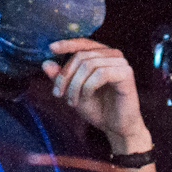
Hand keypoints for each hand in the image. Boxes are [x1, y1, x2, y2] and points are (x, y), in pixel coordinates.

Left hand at [42, 38, 151, 152]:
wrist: (116, 127)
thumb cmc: (98, 108)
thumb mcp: (73, 92)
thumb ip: (61, 78)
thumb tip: (45, 63)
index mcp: (102, 54)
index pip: (83, 43)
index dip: (67, 44)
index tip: (51, 48)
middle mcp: (113, 55)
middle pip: (81, 56)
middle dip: (65, 76)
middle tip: (58, 94)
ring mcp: (121, 63)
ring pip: (89, 64)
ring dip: (75, 85)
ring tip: (71, 102)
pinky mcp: (126, 74)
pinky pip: (100, 73)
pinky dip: (88, 87)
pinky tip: (86, 97)